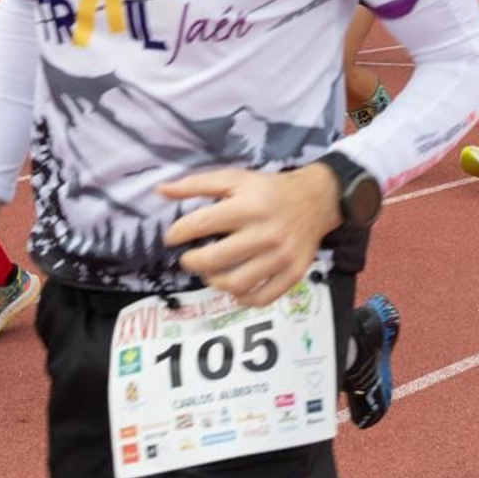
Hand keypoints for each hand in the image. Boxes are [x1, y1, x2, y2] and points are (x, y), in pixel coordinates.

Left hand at [161, 165, 341, 307]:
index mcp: (249, 206)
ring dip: (215, 281)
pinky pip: (263, 297)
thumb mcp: (235, 179)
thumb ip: (197, 184)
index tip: (173, 237)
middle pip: (214, 260)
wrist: (318, 198)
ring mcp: (282, 255)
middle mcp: (266, 232)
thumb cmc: (270, 189)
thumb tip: (160, 190)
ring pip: (236, 283)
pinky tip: (236, 288)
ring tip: (212, 272)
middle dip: (192, 262)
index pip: (201, 224)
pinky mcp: (294, 271)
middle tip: (191, 258)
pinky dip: (243, 299)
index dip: (178, 233)